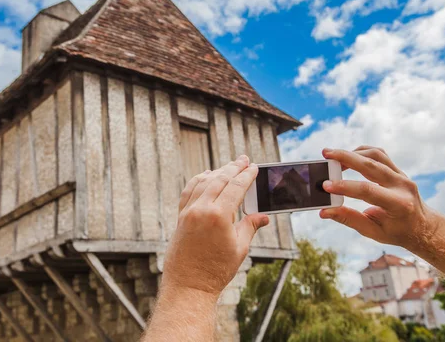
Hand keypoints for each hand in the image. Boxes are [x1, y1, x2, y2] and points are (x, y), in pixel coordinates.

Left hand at [161, 155, 268, 297]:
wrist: (189, 285)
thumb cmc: (216, 270)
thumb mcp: (239, 248)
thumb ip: (250, 226)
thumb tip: (263, 216)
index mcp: (219, 216)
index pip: (236, 187)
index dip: (246, 175)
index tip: (253, 167)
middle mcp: (201, 209)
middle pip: (220, 179)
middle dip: (233, 168)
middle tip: (243, 159)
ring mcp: (188, 212)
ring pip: (204, 182)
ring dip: (218, 172)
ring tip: (229, 166)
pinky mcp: (181, 216)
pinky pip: (189, 191)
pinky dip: (199, 180)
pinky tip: (206, 176)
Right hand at [320, 146, 437, 250]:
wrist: (423, 227)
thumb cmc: (397, 232)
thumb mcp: (373, 231)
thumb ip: (349, 219)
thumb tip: (325, 212)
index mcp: (398, 204)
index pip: (367, 190)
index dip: (345, 186)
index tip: (326, 186)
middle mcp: (402, 186)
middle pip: (371, 164)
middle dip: (346, 158)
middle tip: (326, 154)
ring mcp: (402, 175)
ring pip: (376, 154)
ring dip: (353, 153)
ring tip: (334, 156)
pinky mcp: (398, 170)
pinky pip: (380, 154)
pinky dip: (362, 152)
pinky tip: (349, 157)